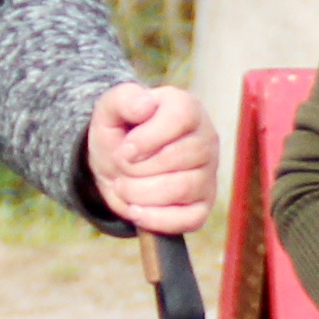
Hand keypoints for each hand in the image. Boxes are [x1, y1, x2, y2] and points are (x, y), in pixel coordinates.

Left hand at [84, 83, 212, 234]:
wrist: (117, 163)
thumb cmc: (120, 132)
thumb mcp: (110, 109)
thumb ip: (123, 99)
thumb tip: (144, 106)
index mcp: (188, 108)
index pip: (181, 118)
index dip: (147, 138)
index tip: (124, 149)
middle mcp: (206, 140)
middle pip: (177, 158)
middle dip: (136, 168)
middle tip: (120, 167)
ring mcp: (208, 174)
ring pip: (181, 189)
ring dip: (140, 193)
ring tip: (123, 186)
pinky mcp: (203, 206)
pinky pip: (188, 220)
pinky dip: (156, 219)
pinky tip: (136, 210)